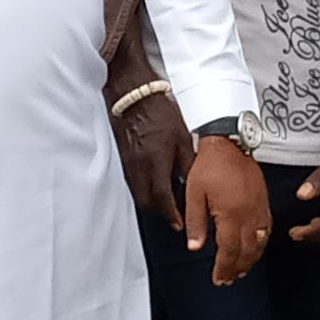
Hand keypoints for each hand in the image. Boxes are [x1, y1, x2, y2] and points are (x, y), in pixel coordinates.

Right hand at [114, 89, 188, 227]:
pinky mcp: (123, 159)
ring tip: (166, 203)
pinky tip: (154, 185)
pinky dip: (144, 190)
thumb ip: (188, 162)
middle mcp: (139, 166)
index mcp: (156, 160)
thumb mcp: (182, 136)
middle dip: (160, 213)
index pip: (162, 197)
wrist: (133, 96)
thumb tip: (196, 181)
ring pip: (138, 194)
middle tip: (175, 216)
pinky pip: (133, 183)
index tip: (180, 224)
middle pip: (146, 202)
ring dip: (152, 202)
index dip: (172, 214)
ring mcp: (128, 164)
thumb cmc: (159, 111)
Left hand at [180, 134, 269, 284]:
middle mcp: (248, 214)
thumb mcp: (194, 194)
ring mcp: (259, 208)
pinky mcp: (264, 201)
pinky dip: (261, 243)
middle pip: (246, 250)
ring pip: (259, 242)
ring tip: (242, 270)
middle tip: (229, 279)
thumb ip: (195, 222)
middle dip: (237, 268)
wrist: (229, 143)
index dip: (224, 267)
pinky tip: (256, 248)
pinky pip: (267, 228)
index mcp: (230, 214)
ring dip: (251, 259)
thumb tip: (195, 247)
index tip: (218, 279)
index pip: (229, 250)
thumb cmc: (210, 166)